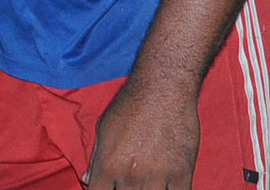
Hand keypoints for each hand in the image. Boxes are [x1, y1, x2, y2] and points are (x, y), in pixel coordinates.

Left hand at [84, 76, 199, 188]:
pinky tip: (166, 186)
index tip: (109, 188)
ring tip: (146, 184)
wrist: (163, 89)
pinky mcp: (182, 174)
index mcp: (107, 165)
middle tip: (130, 182)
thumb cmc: (130, 105)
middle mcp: (130, 176)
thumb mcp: (104, 129)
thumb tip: (87, 181)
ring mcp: (156, 177)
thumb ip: (95, 158)